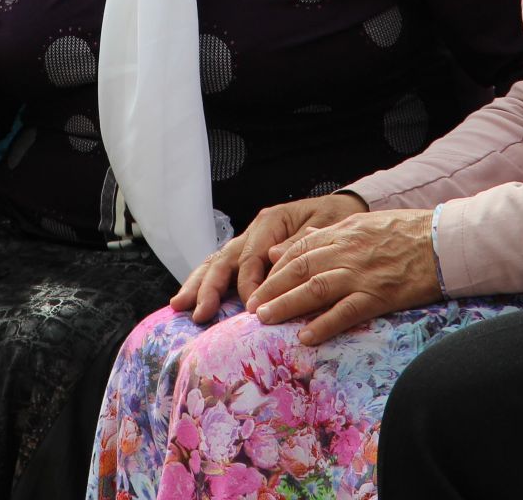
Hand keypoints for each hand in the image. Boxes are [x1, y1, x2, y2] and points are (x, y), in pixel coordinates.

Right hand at [170, 194, 367, 322]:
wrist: (344, 209)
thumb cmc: (337, 218)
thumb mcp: (326, 226)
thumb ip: (299, 243)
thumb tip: (272, 259)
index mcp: (270, 221)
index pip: (250, 258)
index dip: (247, 285)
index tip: (251, 311)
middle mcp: (254, 231)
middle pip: (224, 259)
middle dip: (208, 287)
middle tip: (197, 312)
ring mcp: (248, 241)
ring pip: (216, 262)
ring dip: (198, 285)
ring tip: (179, 305)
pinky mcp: (249, 253)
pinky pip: (223, 267)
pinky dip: (206, 282)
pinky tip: (191, 299)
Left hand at [246, 208, 441, 345]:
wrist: (443, 240)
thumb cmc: (406, 232)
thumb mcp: (362, 223)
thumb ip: (323, 235)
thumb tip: (282, 248)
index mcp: (342, 232)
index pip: (299, 249)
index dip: (274, 268)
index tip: (258, 284)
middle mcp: (346, 251)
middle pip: (299, 269)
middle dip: (271, 288)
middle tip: (251, 307)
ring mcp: (361, 273)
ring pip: (315, 288)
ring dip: (286, 304)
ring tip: (265, 319)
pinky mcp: (379, 294)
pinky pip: (346, 311)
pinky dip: (324, 324)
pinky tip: (306, 336)